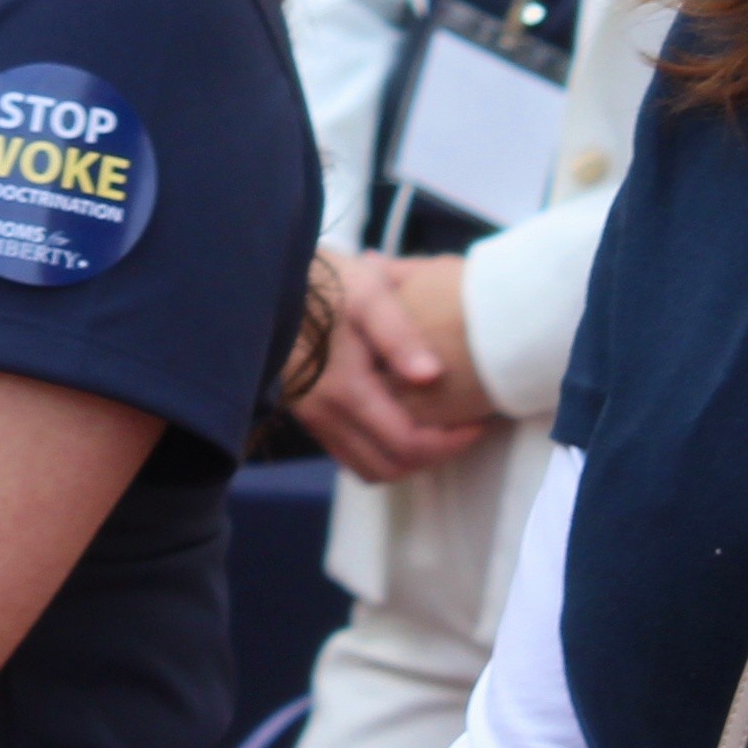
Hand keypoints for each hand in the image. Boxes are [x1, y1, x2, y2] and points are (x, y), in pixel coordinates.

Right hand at [290, 252, 495, 483]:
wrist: (270, 279)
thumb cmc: (328, 280)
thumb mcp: (369, 292)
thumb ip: (399, 334)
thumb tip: (431, 375)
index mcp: (345, 390)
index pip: (406, 445)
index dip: (449, 444)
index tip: (478, 423)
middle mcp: (325, 414)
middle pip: (389, 468)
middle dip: (432, 457)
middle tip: (463, 430)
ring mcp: (312, 418)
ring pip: (367, 468)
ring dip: (405, 458)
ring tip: (437, 429)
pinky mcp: (307, 414)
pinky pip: (349, 453)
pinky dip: (381, 450)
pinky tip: (402, 420)